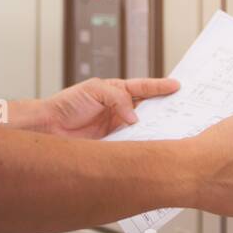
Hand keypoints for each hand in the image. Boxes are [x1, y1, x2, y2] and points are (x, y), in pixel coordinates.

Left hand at [41, 77, 179, 139]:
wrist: (49, 128)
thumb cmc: (67, 104)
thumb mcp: (94, 90)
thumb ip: (117, 99)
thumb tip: (135, 117)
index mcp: (117, 91)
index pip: (143, 87)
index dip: (160, 86)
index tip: (177, 86)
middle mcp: (120, 109)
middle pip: (148, 107)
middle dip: (165, 107)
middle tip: (182, 108)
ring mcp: (118, 127)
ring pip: (144, 127)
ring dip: (156, 128)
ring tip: (172, 128)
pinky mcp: (114, 144)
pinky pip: (133, 143)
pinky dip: (142, 144)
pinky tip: (152, 146)